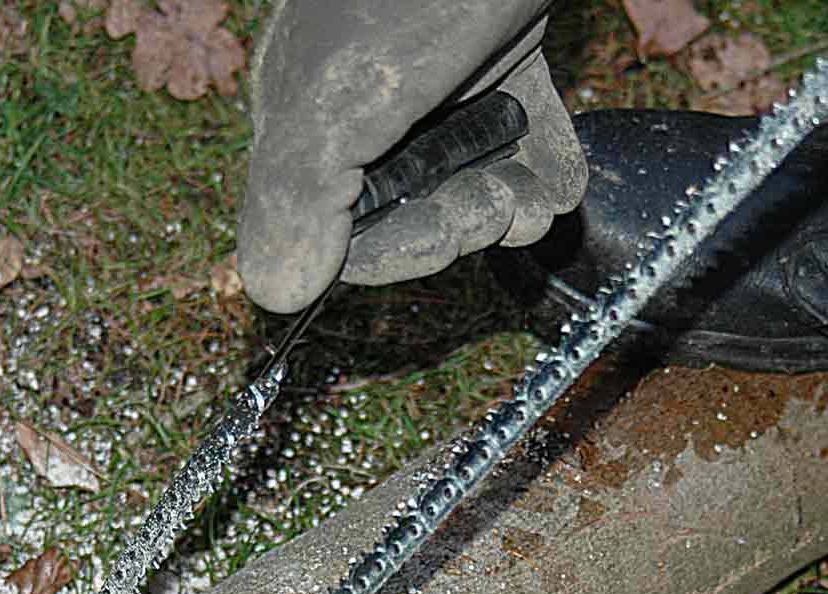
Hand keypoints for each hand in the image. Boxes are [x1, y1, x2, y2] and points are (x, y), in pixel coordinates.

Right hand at [238, 0, 586, 313]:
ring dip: (507, 210)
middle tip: (492, 206)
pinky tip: (555, 173)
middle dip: (455, 227)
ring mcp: (439, 89)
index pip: (332, 231)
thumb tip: (272, 290)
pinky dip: (543, 172)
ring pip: (467, 188)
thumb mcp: (344, 95)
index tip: (442, 235)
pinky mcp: (503, 69)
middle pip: (406, 217)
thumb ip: (303, 192)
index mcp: (307, 116)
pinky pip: (520, 149)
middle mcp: (367, 110)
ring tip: (529, 193)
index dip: (394, 252)